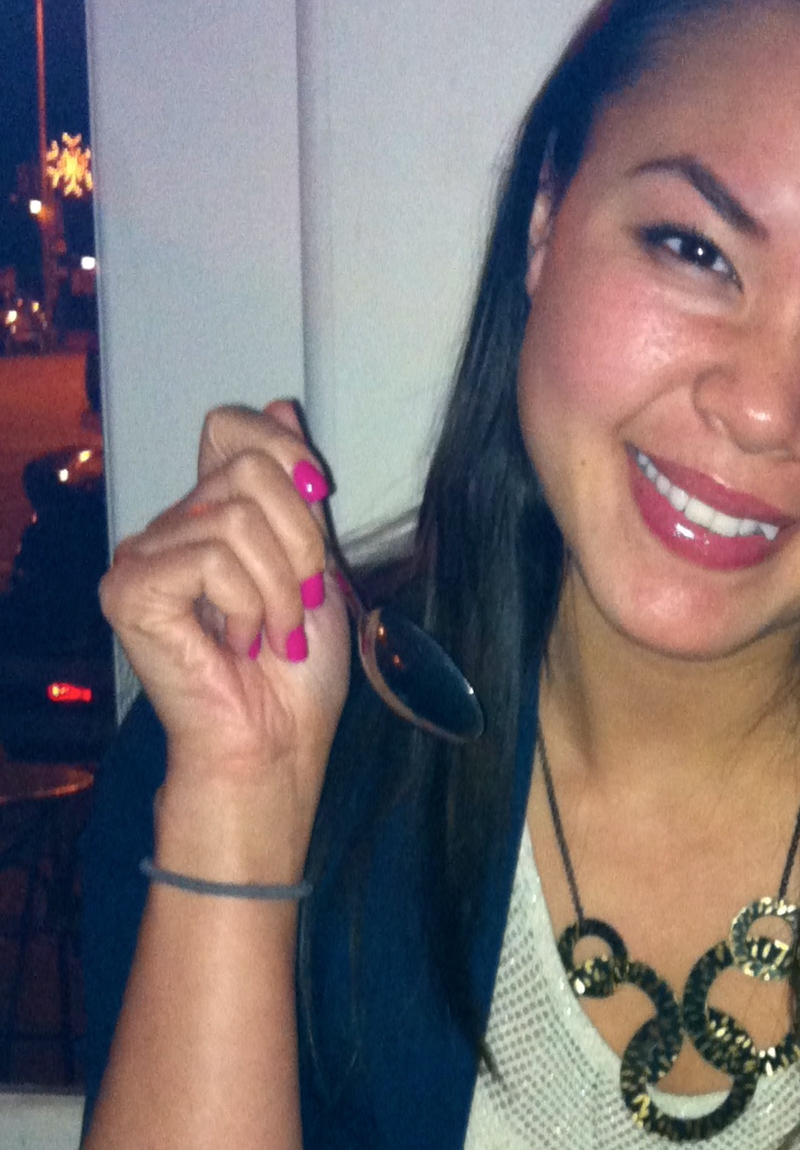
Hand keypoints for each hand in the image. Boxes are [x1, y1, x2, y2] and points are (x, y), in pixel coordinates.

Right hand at [100, 401, 352, 870]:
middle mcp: (170, 526)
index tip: (318, 498)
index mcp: (212, 514)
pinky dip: (247, 601)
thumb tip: (279, 404)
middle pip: (247, 466)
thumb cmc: (294, 676)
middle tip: (299, 602)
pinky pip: (211, 556)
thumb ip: (295, 492)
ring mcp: (143, 556)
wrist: (274, 745)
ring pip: (237, 515)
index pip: (230, 427)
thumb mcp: (316, 566)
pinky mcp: (131, 590)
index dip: (283, 449)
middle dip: (301, 538)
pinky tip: (239, 642)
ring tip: (272, 634)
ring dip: (280, 586)